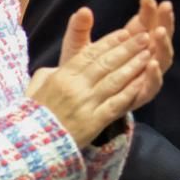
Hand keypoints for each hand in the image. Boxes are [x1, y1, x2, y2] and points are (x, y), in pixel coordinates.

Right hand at [27, 26, 155, 147]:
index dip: (110, 41)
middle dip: (128, 48)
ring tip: (148, 53)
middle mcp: (75, 87)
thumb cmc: (32, 117)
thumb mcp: (36, 88)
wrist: (31, 147)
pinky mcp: (94, 122)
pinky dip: (131, 91)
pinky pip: (117, 103)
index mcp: (62, 76)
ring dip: (134, 65)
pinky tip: (143, 81)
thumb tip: (58, 67)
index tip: (125, 32)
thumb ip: (48, 73)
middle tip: (144, 37)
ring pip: (115, 80)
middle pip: (106, 63)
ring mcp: (86, 105)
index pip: (90, 54)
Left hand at [57, 0, 173, 105]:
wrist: (75, 103)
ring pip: (163, 58)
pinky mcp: (141, 94)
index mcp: (132, 42)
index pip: (147, 21)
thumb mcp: (78, 48)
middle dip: (165, 21)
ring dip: (164, 45)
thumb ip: (79, 30)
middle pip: (161, 36)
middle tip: (166, 6)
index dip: (149, 9)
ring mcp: (145, 76)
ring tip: (159, 32)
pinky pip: (153, 85)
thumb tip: (83, 10)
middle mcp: (144, 57)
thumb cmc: (80, 72)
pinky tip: (153, 63)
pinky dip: (155, 75)